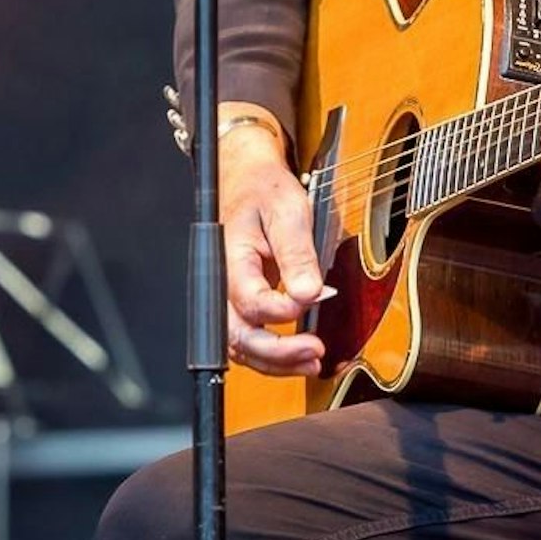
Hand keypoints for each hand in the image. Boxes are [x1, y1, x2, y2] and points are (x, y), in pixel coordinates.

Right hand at [218, 112, 326, 376]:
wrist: (249, 178)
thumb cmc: (265, 190)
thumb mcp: (288, 210)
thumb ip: (296, 252)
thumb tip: (309, 293)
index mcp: (231, 259)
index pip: (250, 300)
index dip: (281, 309)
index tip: (315, 298)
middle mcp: (225, 285)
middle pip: (238, 335)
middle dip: (276, 353)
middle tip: (314, 351)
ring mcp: (232, 296)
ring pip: (243, 345)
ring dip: (276, 361)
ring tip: (313, 361)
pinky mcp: (244, 302)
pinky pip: (252, 337)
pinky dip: (274, 354)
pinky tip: (300, 354)